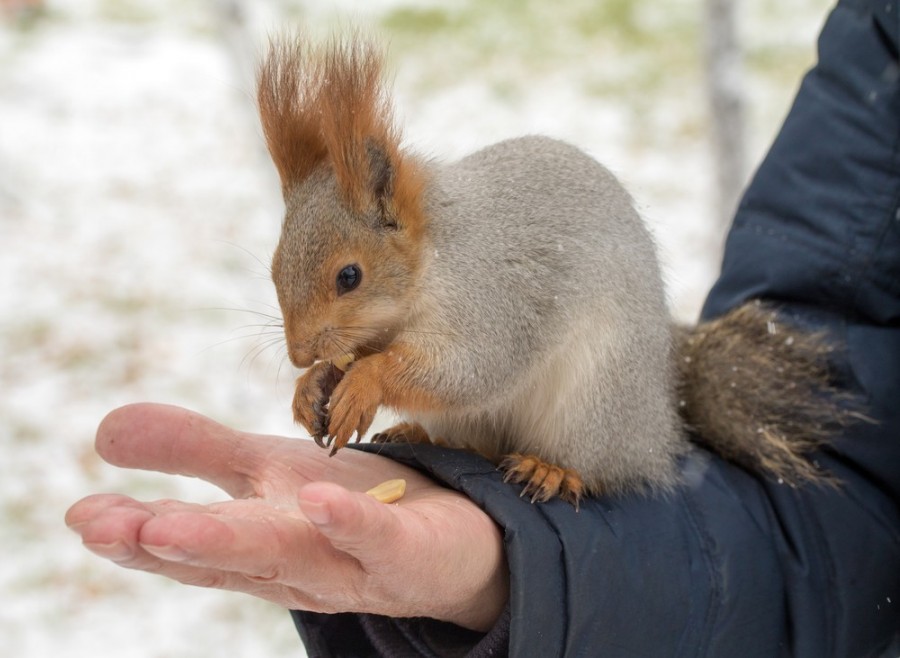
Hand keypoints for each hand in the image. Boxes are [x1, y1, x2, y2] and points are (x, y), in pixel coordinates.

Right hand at [65, 403, 507, 631]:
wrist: (444, 538)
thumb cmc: (343, 508)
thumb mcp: (264, 470)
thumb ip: (191, 452)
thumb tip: (101, 432)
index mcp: (255, 545)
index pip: (190, 544)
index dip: (136, 535)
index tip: (81, 517)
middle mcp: (296, 564)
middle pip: (231, 556)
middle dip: (171, 546)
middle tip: (110, 529)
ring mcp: (351, 564)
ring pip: (291, 555)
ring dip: (234, 543)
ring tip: (174, 526)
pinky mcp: (406, 551)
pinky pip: (376, 538)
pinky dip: (346, 523)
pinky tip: (315, 497)